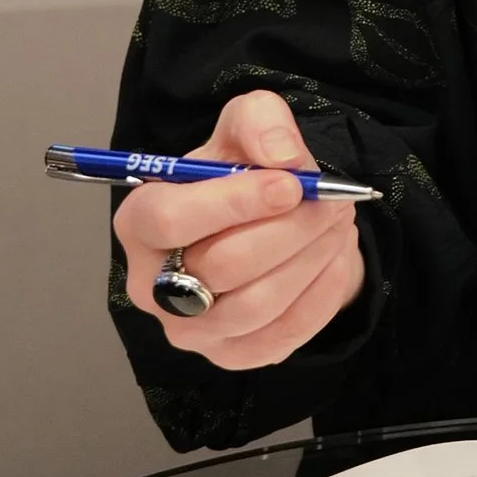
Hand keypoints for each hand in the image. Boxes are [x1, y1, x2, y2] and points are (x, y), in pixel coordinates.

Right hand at [114, 91, 366, 371]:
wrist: (265, 223)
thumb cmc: (242, 175)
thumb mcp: (246, 125)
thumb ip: (260, 121)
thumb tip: (284, 158)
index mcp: (139, 222)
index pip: (168, 220)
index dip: (233, 202)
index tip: (290, 186)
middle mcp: (151, 286)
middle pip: (221, 266)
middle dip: (288, 231)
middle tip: (332, 201)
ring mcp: (189, 329)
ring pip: (256, 305)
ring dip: (310, 259)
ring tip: (337, 222)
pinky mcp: (230, 356)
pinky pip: (282, 335)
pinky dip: (320, 294)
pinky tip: (334, 257)